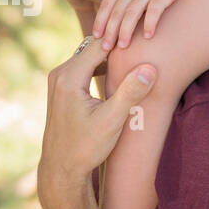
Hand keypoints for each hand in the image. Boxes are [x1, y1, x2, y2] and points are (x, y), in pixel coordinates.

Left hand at [37, 34, 155, 208]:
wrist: (61, 168)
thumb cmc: (86, 147)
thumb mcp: (112, 121)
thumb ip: (130, 92)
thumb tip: (150, 68)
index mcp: (70, 77)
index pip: (100, 45)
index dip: (123, 41)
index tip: (145, 40)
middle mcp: (59, 74)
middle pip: (93, 47)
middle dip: (117, 47)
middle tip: (143, 47)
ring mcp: (58, 80)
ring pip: (88, 56)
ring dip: (109, 58)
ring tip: (133, 60)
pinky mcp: (61, 88)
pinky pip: (83, 67)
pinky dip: (100, 67)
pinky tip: (117, 76)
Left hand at [92, 0, 193, 49]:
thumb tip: (113, 10)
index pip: (108, 3)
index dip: (101, 20)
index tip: (96, 36)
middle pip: (117, 11)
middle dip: (110, 30)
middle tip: (106, 48)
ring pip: (132, 12)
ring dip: (126, 30)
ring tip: (123, 46)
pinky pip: (155, 9)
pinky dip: (150, 23)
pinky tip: (148, 36)